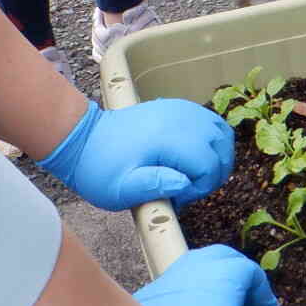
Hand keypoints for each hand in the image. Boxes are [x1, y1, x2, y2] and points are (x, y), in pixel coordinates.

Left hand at [35, 98, 232, 209]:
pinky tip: (195, 157)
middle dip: (214, 173)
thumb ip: (154, 186)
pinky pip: (211, 121)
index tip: (180, 197)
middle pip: (222, 147)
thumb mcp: (121, 188)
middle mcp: (179, 119)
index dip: (201, 187)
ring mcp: (180, 110)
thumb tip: (185, 183)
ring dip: (218, 156)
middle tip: (189, 188)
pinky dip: (213, 141)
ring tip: (196, 174)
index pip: (209, 164)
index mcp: (167, 139)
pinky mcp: (178, 108)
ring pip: (222, 132)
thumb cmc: (100, 168)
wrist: (83, 139)